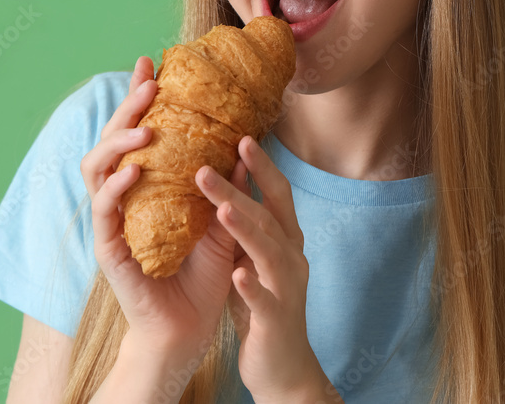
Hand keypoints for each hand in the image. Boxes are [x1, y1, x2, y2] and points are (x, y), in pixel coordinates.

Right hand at [80, 56, 246, 368]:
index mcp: (148, 187)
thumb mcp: (222, 218)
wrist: (192, 326)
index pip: (139, 134)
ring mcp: (112, 223)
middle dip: (127, 106)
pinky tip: (133, 169)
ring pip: (98, 169)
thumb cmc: (203, 272)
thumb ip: (226, 182)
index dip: (141, 98)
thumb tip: (244, 140)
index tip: (152, 62)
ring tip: (144, 123)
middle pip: (113, 141)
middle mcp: (124, 199)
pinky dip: (117, 187)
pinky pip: (105, 212)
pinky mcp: (110, 251)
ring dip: (118, 141)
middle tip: (147, 79)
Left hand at [196, 135, 334, 402]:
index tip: (241, 137)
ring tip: (221, 206)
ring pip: (268, 251)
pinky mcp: (276, 320)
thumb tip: (226, 187)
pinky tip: (235, 272)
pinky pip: (264, 300)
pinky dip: (251, 285)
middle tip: (212, 161)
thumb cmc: (264, 307)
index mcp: (286, 241)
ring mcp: (287, 288)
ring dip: (246, 227)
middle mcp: (292, 258)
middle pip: (268, 215)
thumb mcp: (254, 260)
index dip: (262, 166)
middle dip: (242, 187)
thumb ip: (246, 228)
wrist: (284, 367)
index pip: (276, 195)